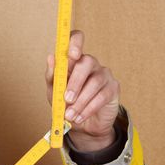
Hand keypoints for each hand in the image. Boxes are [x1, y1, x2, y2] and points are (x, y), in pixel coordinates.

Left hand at [46, 30, 119, 151]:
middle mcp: (89, 63)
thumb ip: (52, 77)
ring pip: (94, 82)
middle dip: (75, 83)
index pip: (77, 39)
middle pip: (86, 63)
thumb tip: (51, 58)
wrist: (83, 125)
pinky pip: (102, 96)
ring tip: (70, 115)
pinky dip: (89, 108)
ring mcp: (103, 74)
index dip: (75, 42)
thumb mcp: (54, 92)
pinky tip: (80, 117)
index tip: (72, 55)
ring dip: (81, 101)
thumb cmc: (67, 104)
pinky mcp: (113, 88)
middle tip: (66, 99)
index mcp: (73, 60)